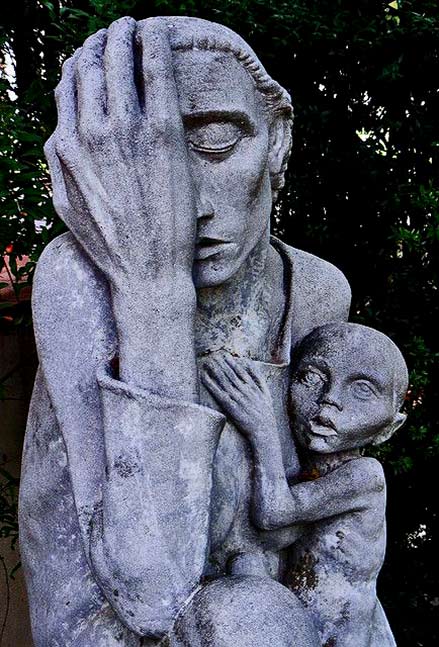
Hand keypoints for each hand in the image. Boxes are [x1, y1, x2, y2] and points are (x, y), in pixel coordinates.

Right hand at [44, 17, 195, 294]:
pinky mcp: (163, 134)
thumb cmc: (110, 246)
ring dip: (125, 33)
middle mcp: (91, 131)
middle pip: (91, 66)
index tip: (93, 54)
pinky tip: (157, 32)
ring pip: (120, 61)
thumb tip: (60, 136)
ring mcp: (127, 130)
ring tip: (134, 25)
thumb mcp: (67, 206)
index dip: (80, 62)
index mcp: (66, 146)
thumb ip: (60, 165)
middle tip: (116, 30)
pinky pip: (157, 72)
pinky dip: (154, 45)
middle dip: (101, 41)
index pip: (68, 85)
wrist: (145, 272)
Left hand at [201, 354, 276, 437]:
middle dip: (221, 363)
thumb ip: (259, 378)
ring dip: (214, 370)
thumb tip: (250, 365)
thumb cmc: (266, 413)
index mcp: (253, 386)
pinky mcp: (230, 407)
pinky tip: (204, 376)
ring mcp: (237, 398)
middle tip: (212, 355)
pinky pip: (217, 392)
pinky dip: (210, 383)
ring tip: (207, 362)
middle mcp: (244, 390)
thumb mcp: (266, 394)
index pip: (240, 370)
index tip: (224, 354)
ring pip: (223, 380)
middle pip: (230, 373)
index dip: (231, 362)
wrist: (264, 430)